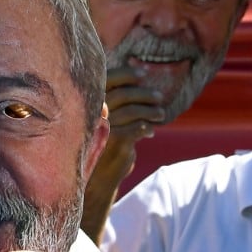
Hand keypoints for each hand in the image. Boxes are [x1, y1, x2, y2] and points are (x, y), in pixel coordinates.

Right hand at [80, 66, 166, 241]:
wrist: (93, 178)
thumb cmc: (98, 146)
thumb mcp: (103, 122)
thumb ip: (113, 104)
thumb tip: (136, 85)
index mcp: (89, 103)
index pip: (108, 79)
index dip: (127, 74)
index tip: (143, 73)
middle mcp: (94, 112)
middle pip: (124, 94)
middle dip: (145, 94)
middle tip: (159, 97)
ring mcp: (104, 126)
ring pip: (134, 111)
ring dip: (151, 111)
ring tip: (161, 115)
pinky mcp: (116, 141)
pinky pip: (139, 128)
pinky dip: (147, 128)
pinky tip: (150, 131)